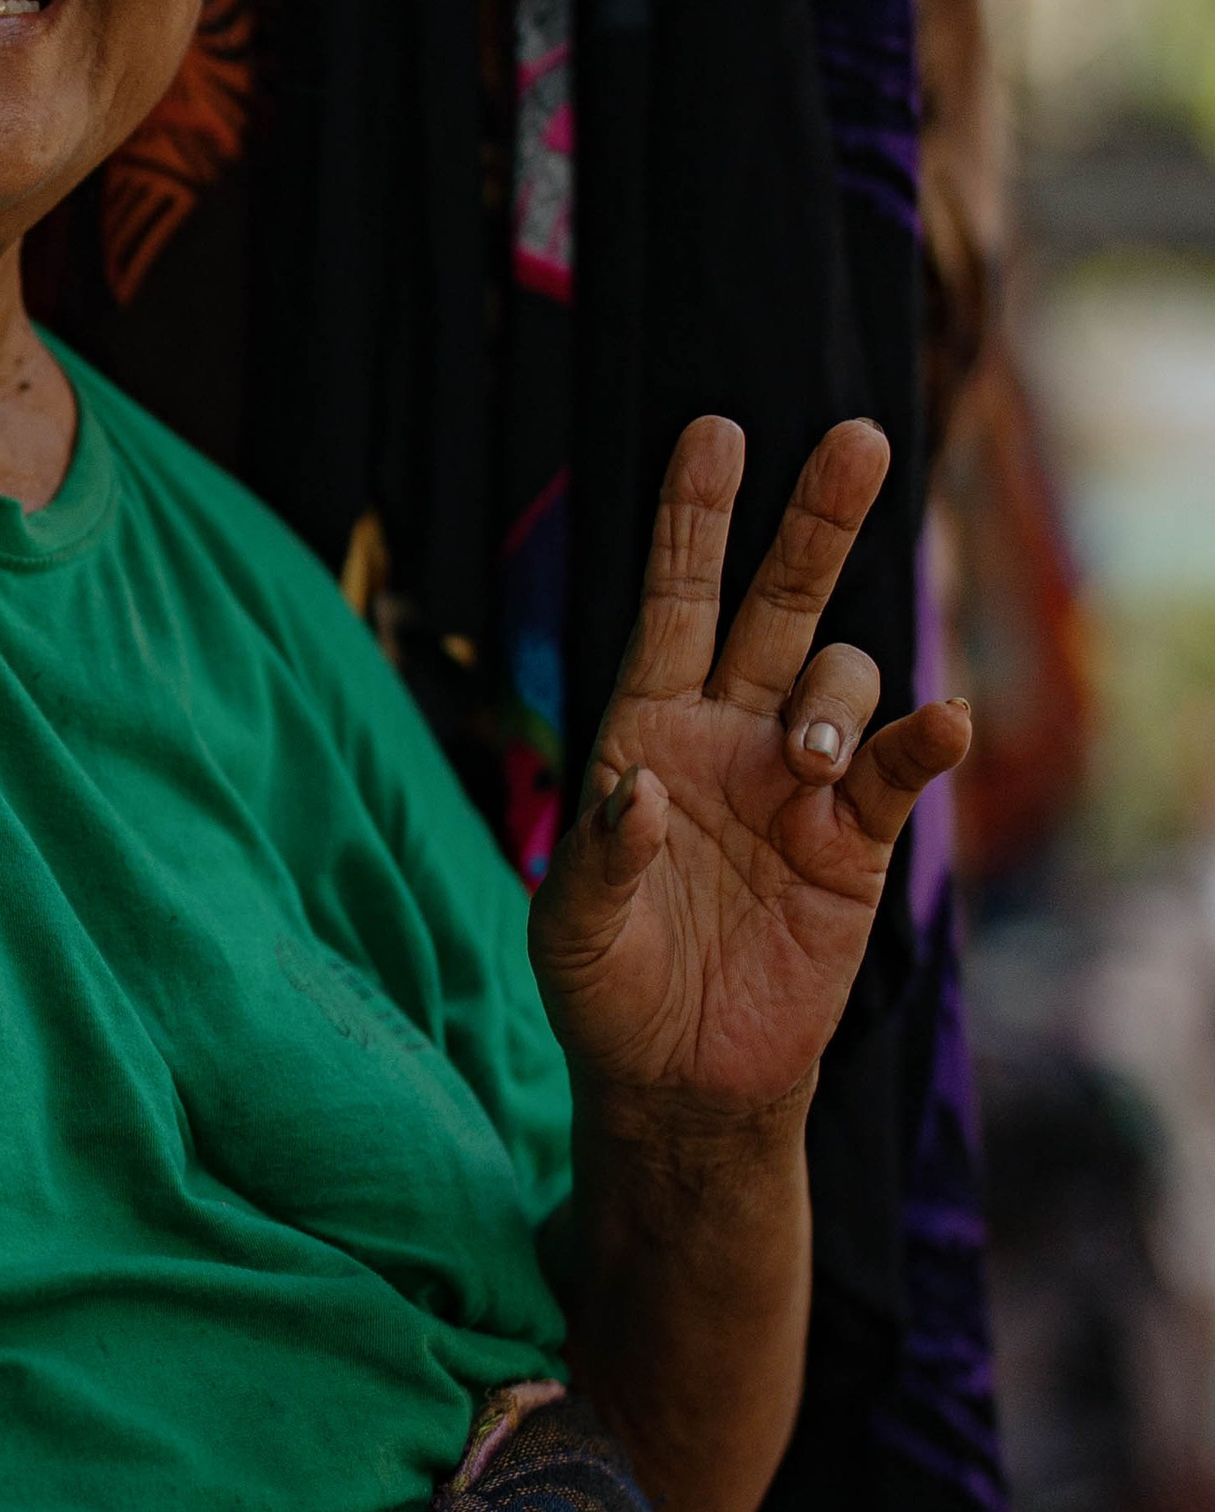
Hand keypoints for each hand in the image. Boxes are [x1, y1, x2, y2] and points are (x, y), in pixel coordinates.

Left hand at [530, 417, 970, 1115]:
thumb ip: (599, 861)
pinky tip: (943, 726)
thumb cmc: (606, 991)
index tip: (713, 431)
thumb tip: (645, 793)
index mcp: (645, 728)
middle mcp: (729, 735)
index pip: (672, 601)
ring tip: (812, 760)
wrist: (680, 1080)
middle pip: (779, 604)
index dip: (692, 519)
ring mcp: (799, 783)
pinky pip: (902, 771)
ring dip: (838, 697)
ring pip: (840, 680)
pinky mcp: (856, 845)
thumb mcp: (569, 931)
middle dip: (813, 522)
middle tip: (851, 439)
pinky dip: (925, 741)